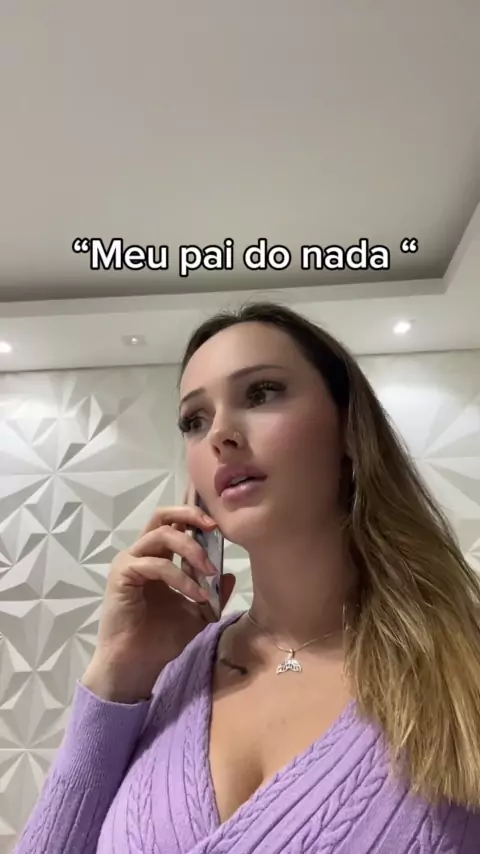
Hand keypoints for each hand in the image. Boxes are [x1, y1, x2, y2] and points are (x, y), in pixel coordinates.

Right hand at [81, 504, 235, 702]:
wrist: (138, 667)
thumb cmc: (162, 640)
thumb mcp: (198, 615)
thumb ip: (212, 594)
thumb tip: (229, 574)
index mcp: (158, 557)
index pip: (174, 523)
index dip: (195, 517)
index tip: (220, 526)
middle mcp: (141, 554)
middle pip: (162, 515)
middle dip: (191, 515)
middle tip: (214, 528)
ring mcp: (130, 562)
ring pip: (161, 534)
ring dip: (191, 549)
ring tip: (209, 571)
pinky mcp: (122, 576)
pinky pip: (155, 565)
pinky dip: (180, 577)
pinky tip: (196, 595)